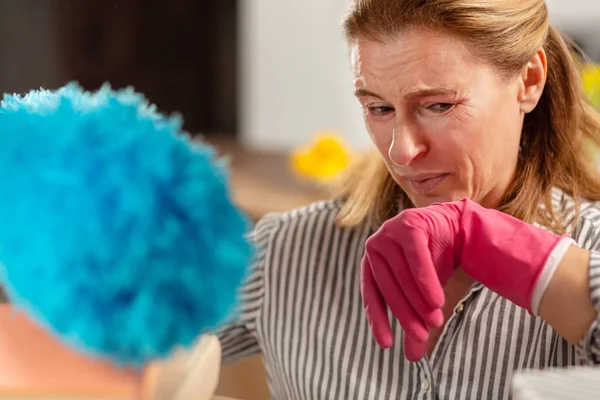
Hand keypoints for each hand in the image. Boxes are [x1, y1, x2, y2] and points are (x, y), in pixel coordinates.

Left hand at [361, 198, 568, 360]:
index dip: (379, 321)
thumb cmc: (436, 263)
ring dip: (419, 301)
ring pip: (403, 274)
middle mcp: (376, 245)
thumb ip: (417, 321)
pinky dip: (425, 280)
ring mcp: (390, 231)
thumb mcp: (424, 296)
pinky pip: (415, 256)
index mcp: (372, 262)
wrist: (459, 229)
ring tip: (435, 322)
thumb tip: (414, 359)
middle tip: (421, 336)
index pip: (372, 295)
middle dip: (406, 314)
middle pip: (389, 287)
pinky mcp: (409, 223)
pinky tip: (437, 300)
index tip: (387, 345)